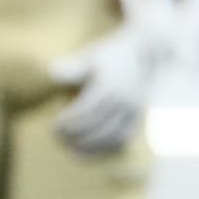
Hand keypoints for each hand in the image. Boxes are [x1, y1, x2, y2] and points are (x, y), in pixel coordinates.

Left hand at [47, 0, 177, 154]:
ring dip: (89, 145)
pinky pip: (121, 138)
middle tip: (58, 137)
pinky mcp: (138, 116)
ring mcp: (134, 109)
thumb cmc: (113, 54)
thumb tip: (52, 71)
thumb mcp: (94, 57)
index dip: (70, 122)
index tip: (56, 125)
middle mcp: (126, 99)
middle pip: (98, 125)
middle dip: (76, 135)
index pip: (88, 111)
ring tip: (70, 145)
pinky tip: (89, 148)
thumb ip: (74, 67)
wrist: (146, 51)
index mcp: (113, 85)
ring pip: (111, 135)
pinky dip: (104, 147)